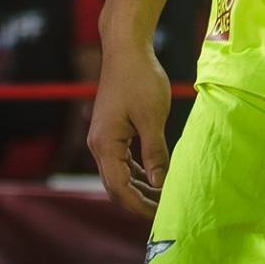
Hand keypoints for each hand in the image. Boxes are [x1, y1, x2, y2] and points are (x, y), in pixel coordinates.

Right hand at [88, 38, 170, 216]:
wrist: (126, 48)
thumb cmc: (140, 78)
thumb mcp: (152, 117)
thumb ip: (155, 153)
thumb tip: (160, 184)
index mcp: (105, 145)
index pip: (119, 189)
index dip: (140, 206)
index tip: (161, 215)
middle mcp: (99, 145)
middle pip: (116, 186)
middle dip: (139, 201)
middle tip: (166, 211)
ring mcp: (103, 138)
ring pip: (119, 175)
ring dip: (139, 188)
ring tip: (163, 198)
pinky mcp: (111, 131)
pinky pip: (122, 161)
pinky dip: (137, 172)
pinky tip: (155, 177)